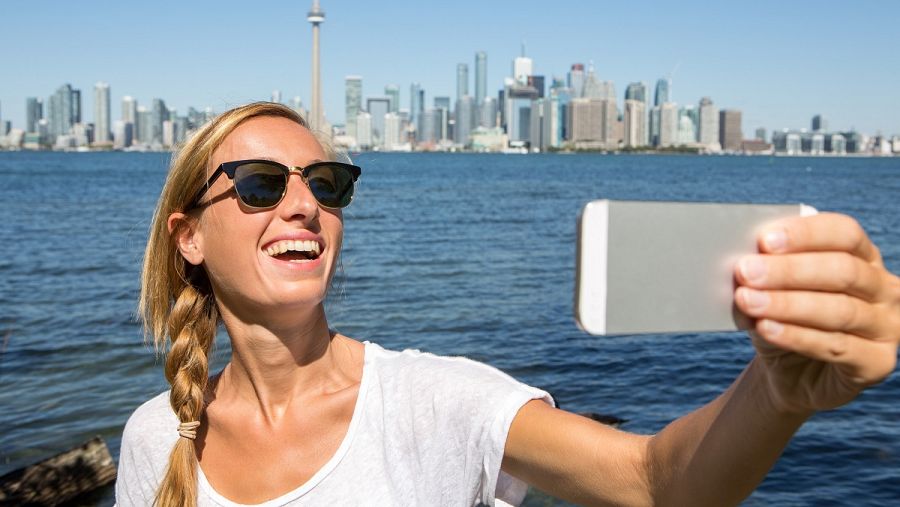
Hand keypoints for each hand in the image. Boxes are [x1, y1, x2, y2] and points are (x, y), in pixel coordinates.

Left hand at [733, 212, 899, 414]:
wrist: (789, 374)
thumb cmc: (783, 319)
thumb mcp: (772, 290)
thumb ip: (767, 268)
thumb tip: (745, 253)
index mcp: (863, 256)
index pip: (844, 234)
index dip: (806, 234)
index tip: (765, 240)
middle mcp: (883, 288)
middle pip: (843, 270)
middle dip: (789, 270)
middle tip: (745, 271)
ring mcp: (887, 326)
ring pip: (840, 310)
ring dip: (787, 304)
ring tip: (747, 300)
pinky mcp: (878, 362)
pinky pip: (836, 346)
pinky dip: (796, 335)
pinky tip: (765, 328)